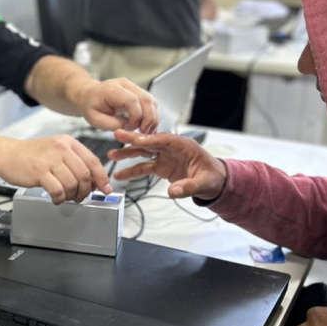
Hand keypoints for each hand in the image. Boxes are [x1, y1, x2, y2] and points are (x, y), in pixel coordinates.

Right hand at [0, 135, 111, 203]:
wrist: (7, 155)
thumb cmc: (32, 156)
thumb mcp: (56, 151)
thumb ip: (75, 162)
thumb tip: (94, 180)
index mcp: (68, 142)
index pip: (93, 161)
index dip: (102, 177)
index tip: (106, 188)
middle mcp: (61, 148)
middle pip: (85, 174)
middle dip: (86, 190)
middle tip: (81, 197)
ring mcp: (50, 159)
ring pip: (72, 184)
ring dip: (72, 196)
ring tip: (66, 197)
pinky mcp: (39, 172)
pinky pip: (58, 190)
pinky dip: (59, 198)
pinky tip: (55, 198)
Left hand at [79, 78, 158, 133]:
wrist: (89, 96)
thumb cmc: (91, 106)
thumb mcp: (95, 119)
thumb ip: (113, 124)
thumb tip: (130, 126)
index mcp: (112, 89)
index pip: (132, 100)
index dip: (136, 116)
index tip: (131, 127)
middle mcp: (125, 85)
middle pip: (146, 99)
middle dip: (149, 118)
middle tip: (144, 132)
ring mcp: (133, 87)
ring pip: (151, 100)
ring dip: (153, 117)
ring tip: (147, 131)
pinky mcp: (138, 92)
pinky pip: (151, 103)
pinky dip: (152, 115)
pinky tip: (147, 126)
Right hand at [108, 130, 226, 200]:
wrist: (214, 182)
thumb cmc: (213, 177)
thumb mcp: (204, 183)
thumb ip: (188, 187)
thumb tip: (173, 191)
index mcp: (185, 145)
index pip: (165, 139)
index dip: (150, 139)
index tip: (136, 140)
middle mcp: (172, 148)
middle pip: (150, 141)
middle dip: (133, 139)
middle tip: (117, 134)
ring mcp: (165, 156)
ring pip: (144, 152)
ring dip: (128, 153)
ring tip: (112, 155)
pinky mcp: (162, 166)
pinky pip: (144, 167)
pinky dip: (132, 171)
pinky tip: (120, 175)